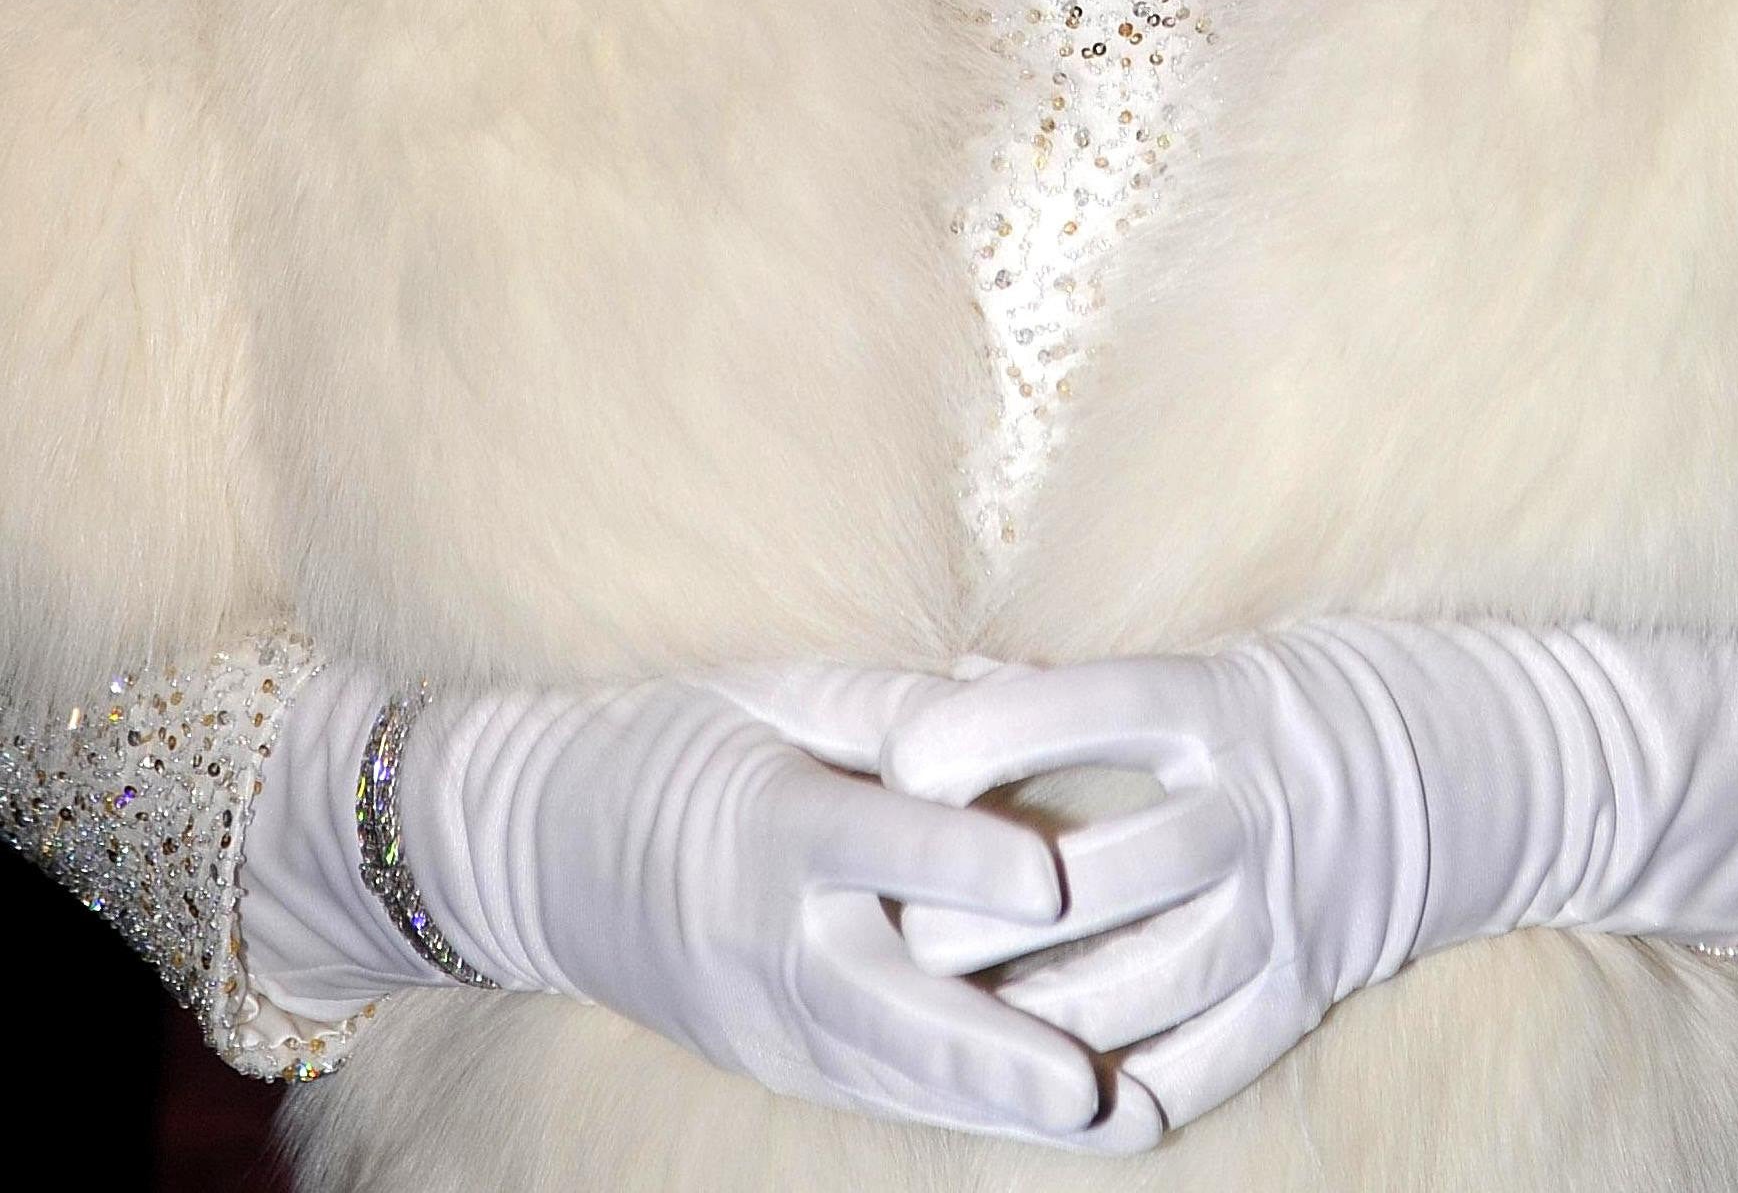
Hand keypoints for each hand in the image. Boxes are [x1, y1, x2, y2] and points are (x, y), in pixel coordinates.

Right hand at [247, 656, 1159, 1145]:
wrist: (541, 850)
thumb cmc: (681, 741)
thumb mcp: (774, 691)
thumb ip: (897, 700)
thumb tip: (1027, 686)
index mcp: (766, 821)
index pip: (870, 842)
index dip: (957, 860)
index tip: (1049, 880)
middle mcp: (767, 937)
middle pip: (885, 1003)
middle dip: (990, 1050)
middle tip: (1089, 1082)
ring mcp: (769, 1020)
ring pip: (898, 1072)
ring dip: (1007, 1104)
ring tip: (1121, 1122)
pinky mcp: (780, 1063)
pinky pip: (886, 1090)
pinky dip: (973, 1110)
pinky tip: (1064, 1126)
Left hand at [883, 621, 1737, 1138]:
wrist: (1499, 762)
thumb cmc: (1327, 692)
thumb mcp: (1222, 660)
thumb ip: (1086, 688)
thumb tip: (949, 685)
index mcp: (1222, 702)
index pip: (1082, 709)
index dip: (985, 735)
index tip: (899, 759)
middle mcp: (1254, 806)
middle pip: (1091, 870)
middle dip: (976, 904)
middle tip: (881, 914)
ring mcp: (1288, 906)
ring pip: (1134, 978)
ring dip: (1026, 1008)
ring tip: (936, 1014)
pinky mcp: (1310, 986)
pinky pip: (1206, 1059)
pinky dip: (1122, 1086)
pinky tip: (1048, 1097)